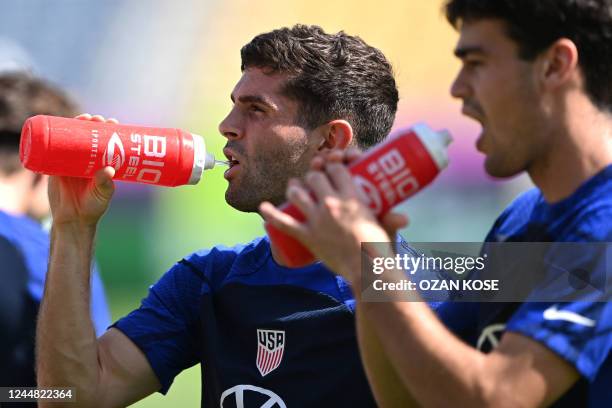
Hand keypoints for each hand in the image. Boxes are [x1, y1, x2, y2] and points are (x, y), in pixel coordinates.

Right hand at [48, 114, 117, 226]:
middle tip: (96, 118)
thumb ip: (105, 184)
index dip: (108, 130)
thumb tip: (108, 170)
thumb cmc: (92, 207)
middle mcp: (86, 160)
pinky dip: (53, 137)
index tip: (112, 122)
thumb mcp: (102, 195)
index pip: (106, 142)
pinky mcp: (54, 166)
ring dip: (75, 125)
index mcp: (100, 163)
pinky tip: (55, 125)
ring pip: (71, 138)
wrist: (72, 220)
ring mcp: (69, 161)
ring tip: (82, 118)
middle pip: (88, 136)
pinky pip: (52, 149)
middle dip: (92, 124)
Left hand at [260, 150, 405, 283]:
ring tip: (294, 187)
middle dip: (313, 173)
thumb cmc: (382, 248)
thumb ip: (392, 219)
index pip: (337, 169)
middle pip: (315, 177)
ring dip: (294, 187)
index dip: (333, 163)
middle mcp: (332, 203)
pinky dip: (270, 215)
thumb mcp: (388, 228)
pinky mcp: (307, 236)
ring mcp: (318, 219)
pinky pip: (284, 223)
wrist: (368, 270)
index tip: (333, 166)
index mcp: (352, 195)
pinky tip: (262, 208)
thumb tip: (403, 217)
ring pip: (298, 194)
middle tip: (314, 178)